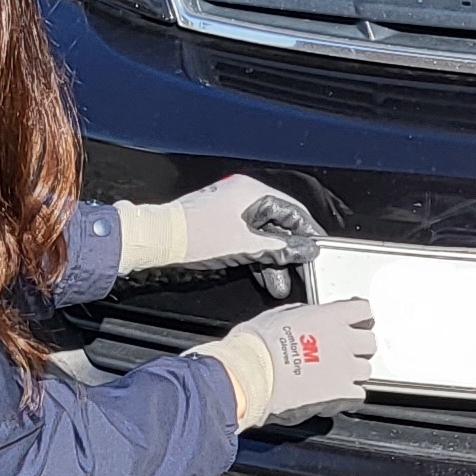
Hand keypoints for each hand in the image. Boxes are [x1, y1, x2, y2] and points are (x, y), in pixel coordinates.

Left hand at [116, 178, 323, 277]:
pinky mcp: (218, 222)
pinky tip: (261, 274)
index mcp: (251, 191)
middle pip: (276, 223)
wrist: (159, 240)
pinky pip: (245, 238)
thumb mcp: (248, 247)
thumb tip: (306, 249)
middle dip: (286, 252)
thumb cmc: (197, 236)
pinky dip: (254, 255)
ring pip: (260, 234)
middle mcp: (241, 195)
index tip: (316, 249)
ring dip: (270, 259)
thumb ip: (282, 248)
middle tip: (298, 271)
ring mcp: (228, 208)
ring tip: (278, 283)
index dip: (307, 232)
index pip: (292, 210)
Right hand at [193, 296, 375, 426]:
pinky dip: (349, 396)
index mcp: (329, 317)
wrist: (248, 376)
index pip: (364, 311)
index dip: (360, 319)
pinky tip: (333, 395)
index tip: (355, 323)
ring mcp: (344, 369)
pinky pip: (358, 395)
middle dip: (359, 347)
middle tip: (342, 352)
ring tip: (333, 377)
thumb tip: (309, 317)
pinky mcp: (341, 394)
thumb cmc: (255, 346)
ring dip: (353, 373)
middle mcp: (342, 341)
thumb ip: (304, 315)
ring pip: (366, 370)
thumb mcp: (279, 315)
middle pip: (370, 342)